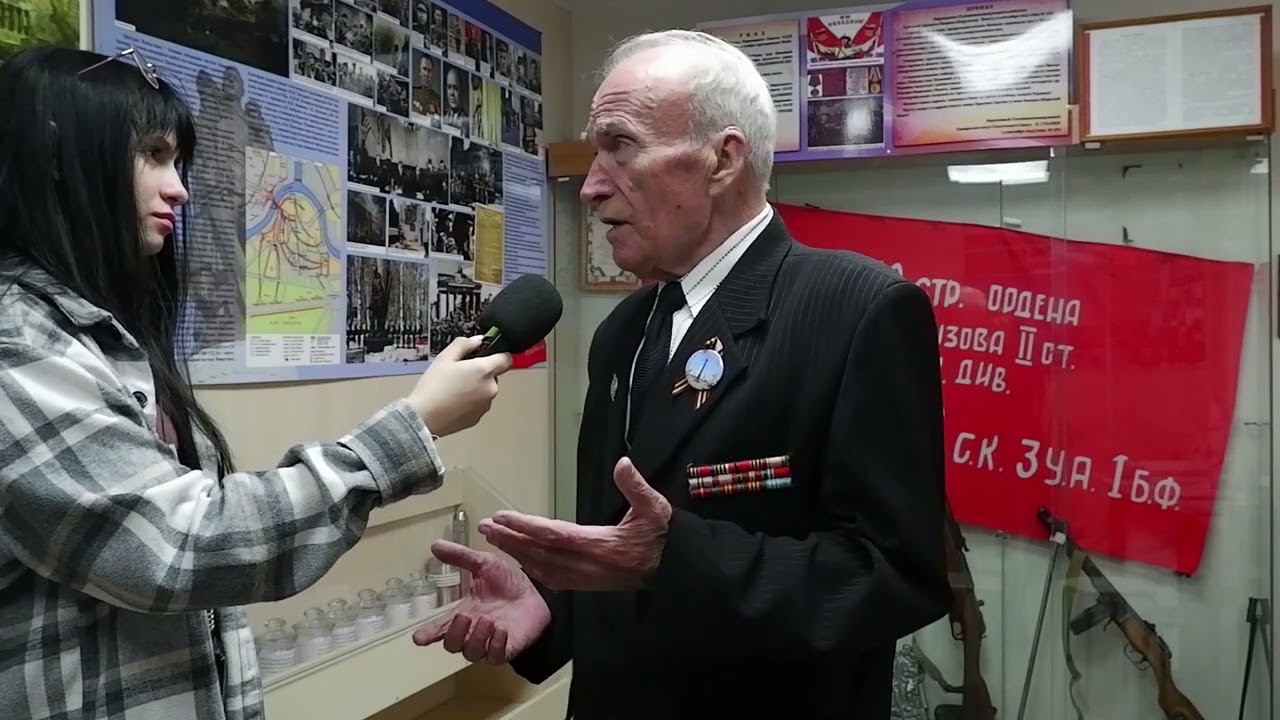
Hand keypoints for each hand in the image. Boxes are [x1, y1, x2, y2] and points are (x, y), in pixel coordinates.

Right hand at [407, 336, 511, 436]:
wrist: (423, 417)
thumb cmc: (433, 387)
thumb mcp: (445, 357)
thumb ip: (464, 344)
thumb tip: (477, 341)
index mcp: (484, 370)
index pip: (506, 359)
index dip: (497, 355)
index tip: (486, 356)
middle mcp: (490, 388)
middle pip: (493, 375)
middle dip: (480, 373)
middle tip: (459, 373)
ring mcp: (485, 405)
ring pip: (485, 390)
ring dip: (475, 388)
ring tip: (453, 389)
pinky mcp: (478, 418)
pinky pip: (478, 404)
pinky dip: (469, 402)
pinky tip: (453, 401)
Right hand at [412, 540, 550, 663]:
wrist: (538, 594)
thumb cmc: (507, 583)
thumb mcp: (484, 564)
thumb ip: (460, 557)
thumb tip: (435, 545)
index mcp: (464, 615)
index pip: (440, 629)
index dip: (427, 635)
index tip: (419, 637)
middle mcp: (473, 633)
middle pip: (452, 645)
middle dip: (455, 634)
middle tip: (465, 615)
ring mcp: (489, 643)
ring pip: (471, 654)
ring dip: (477, 638)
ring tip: (488, 619)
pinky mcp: (507, 650)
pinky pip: (494, 657)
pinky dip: (495, 645)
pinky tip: (502, 629)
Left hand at [480, 458, 671, 590]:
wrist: (672, 570)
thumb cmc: (662, 536)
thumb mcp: (655, 507)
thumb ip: (636, 487)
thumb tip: (622, 464)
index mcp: (599, 545)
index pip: (553, 534)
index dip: (525, 526)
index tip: (501, 517)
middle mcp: (586, 564)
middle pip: (538, 553)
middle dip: (509, 539)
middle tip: (484, 527)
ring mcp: (585, 578)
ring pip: (541, 567)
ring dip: (515, 553)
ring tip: (494, 540)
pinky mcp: (587, 585)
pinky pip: (552, 579)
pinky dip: (532, 569)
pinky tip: (521, 560)